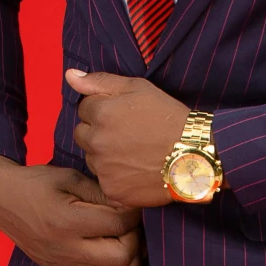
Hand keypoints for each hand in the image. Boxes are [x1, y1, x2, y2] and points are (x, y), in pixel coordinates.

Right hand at [0, 157, 144, 265]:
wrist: (1, 199)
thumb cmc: (36, 184)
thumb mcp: (70, 178)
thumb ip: (102, 194)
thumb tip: (133, 209)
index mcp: (67, 220)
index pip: (119, 224)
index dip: (134, 213)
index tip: (133, 205)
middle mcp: (64, 249)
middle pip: (120, 258)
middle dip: (135, 240)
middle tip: (131, 226)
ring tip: (132, 249)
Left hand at [66, 70, 189, 207]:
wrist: (195, 154)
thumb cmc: (168, 117)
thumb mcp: (138, 88)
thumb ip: (100, 81)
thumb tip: (70, 76)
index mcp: (101, 113)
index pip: (84, 109)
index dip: (104, 110)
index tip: (124, 116)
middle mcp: (97, 142)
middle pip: (82, 135)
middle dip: (98, 132)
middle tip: (127, 134)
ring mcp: (103, 168)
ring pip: (92, 158)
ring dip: (104, 155)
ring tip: (133, 153)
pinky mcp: (112, 190)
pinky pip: (104, 180)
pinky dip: (116, 177)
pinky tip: (135, 170)